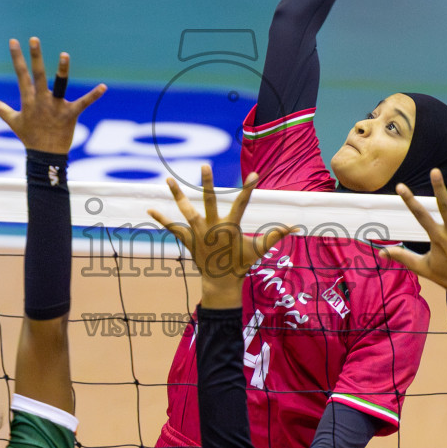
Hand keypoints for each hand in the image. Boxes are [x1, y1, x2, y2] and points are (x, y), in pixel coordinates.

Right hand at [0, 38, 106, 154]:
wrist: (45, 157)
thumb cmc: (29, 137)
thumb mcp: (13, 121)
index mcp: (28, 100)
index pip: (21, 75)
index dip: (17, 58)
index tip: (14, 41)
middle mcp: (41, 101)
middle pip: (37, 75)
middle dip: (35, 57)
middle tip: (34, 39)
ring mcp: (56, 107)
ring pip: (60, 85)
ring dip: (62, 70)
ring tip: (64, 54)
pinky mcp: (71, 114)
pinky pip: (84, 103)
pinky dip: (94, 95)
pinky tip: (104, 87)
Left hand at [149, 168, 291, 308]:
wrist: (221, 282)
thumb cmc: (241, 264)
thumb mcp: (259, 249)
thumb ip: (276, 235)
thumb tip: (297, 227)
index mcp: (230, 227)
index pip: (242, 203)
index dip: (248, 188)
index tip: (254, 174)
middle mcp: (213, 227)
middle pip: (209, 201)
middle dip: (207, 183)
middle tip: (204, 165)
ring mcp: (198, 233)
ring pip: (186, 211)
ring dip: (176, 195)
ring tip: (168, 179)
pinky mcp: (188, 240)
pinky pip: (173, 228)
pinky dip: (161, 219)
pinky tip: (149, 209)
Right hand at [382, 169, 446, 318]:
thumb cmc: (445, 276)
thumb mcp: (422, 267)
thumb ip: (402, 257)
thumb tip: (380, 253)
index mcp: (437, 239)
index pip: (420, 216)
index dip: (409, 201)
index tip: (400, 186)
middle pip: (445, 208)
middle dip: (439, 189)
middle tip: (435, 171)